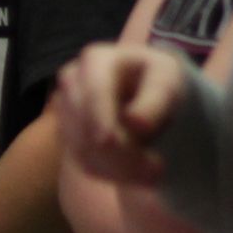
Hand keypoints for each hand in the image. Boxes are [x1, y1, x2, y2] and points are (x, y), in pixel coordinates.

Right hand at [53, 43, 185, 186]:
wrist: (147, 88)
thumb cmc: (157, 78)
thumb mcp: (166, 81)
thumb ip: (154, 101)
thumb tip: (136, 123)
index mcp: (96, 60)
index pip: (94, 93)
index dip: (99, 117)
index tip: (108, 142)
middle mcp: (72, 83)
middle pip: (86, 126)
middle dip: (121, 153)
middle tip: (158, 170)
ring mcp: (66, 110)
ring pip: (85, 150)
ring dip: (120, 168)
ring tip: (154, 170)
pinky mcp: (69, 135)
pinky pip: (86, 163)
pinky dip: (113, 172)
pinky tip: (135, 169)